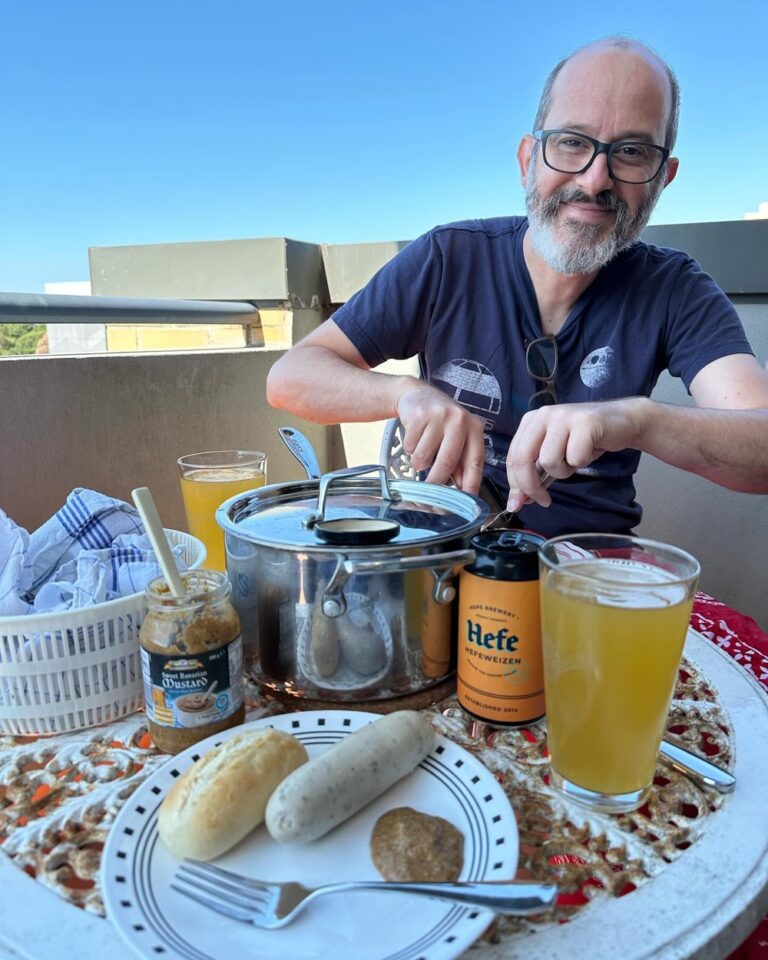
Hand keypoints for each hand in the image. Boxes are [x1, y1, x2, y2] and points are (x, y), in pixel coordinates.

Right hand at [396, 382, 484, 492]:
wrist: (418, 395)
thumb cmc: (441, 423)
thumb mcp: (457, 438)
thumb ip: (461, 462)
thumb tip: (462, 491)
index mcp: (474, 428)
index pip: (475, 462)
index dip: (470, 484)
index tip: (464, 502)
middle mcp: (459, 420)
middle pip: (447, 462)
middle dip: (436, 481)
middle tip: (429, 491)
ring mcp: (439, 416)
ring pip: (424, 457)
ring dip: (418, 462)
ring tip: (422, 451)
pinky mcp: (419, 415)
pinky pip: (411, 447)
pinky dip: (410, 449)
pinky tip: (415, 437)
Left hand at [505, 399, 647, 509]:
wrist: (622, 422)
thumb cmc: (586, 440)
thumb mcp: (557, 456)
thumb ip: (537, 474)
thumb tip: (519, 500)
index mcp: (531, 421)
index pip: (513, 456)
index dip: (515, 484)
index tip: (519, 504)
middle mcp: (543, 414)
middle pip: (523, 457)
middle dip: (530, 486)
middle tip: (544, 501)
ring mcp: (563, 416)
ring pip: (549, 460)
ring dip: (564, 471)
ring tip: (576, 460)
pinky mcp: (585, 422)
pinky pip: (575, 457)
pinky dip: (582, 462)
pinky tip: (590, 451)